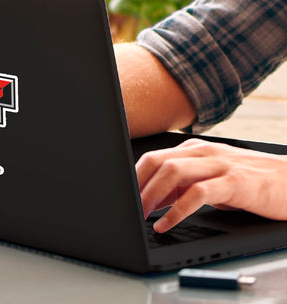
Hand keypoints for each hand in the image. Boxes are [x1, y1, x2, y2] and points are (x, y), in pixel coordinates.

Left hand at [136, 138, 286, 232]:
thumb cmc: (250, 181)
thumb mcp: (212, 178)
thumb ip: (183, 184)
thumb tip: (152, 199)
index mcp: (194, 149)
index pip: (154, 157)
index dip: (135, 176)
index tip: (123, 196)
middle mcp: (203, 152)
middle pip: (157, 161)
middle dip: (138, 185)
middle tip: (127, 207)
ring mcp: (219, 165)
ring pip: (173, 172)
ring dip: (152, 195)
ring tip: (141, 214)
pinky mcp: (235, 182)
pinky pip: (198, 194)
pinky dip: (177, 211)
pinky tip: (167, 224)